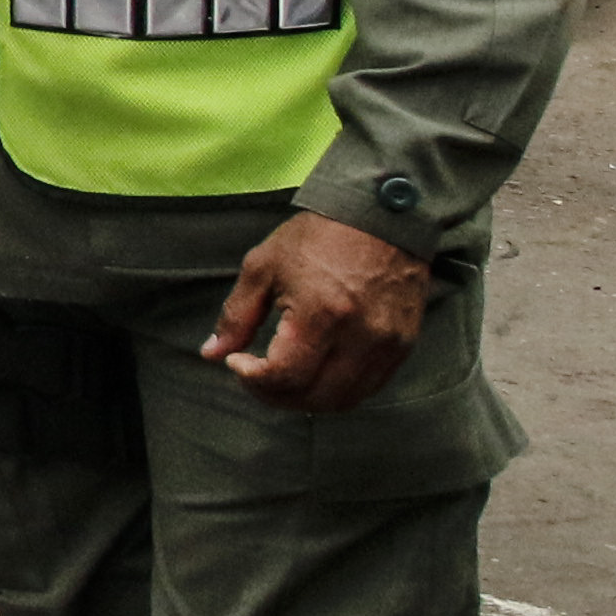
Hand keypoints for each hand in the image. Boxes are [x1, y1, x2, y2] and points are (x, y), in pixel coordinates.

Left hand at [202, 210, 429, 413]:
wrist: (381, 214)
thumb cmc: (318, 237)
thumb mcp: (264, 266)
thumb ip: (236, 316)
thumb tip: (212, 354)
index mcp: (321, 314)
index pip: (285, 377)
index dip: (253, 380)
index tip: (237, 362)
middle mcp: (359, 336)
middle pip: (314, 397)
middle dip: (276, 396)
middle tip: (256, 378)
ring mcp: (387, 343)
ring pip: (344, 400)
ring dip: (308, 400)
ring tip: (285, 379)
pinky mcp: (404, 344)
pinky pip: (370, 387)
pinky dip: (339, 391)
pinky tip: (318, 372)